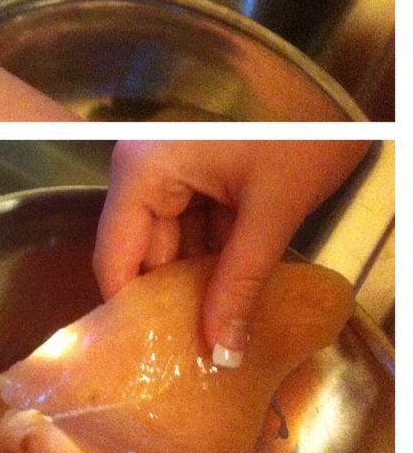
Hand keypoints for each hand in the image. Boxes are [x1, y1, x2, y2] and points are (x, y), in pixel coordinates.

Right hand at [93, 141, 369, 365]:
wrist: (337, 96)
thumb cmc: (300, 137)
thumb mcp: (271, 212)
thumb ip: (240, 282)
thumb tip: (221, 351)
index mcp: (144, 169)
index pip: (114, 254)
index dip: (129, 307)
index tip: (146, 356)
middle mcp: (143, 169)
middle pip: (141, 252)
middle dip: (169, 300)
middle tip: (189, 355)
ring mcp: (168, 171)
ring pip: (169, 245)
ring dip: (194, 284)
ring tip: (211, 337)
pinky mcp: (194, 176)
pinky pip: (191, 229)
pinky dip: (211, 260)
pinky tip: (229, 298)